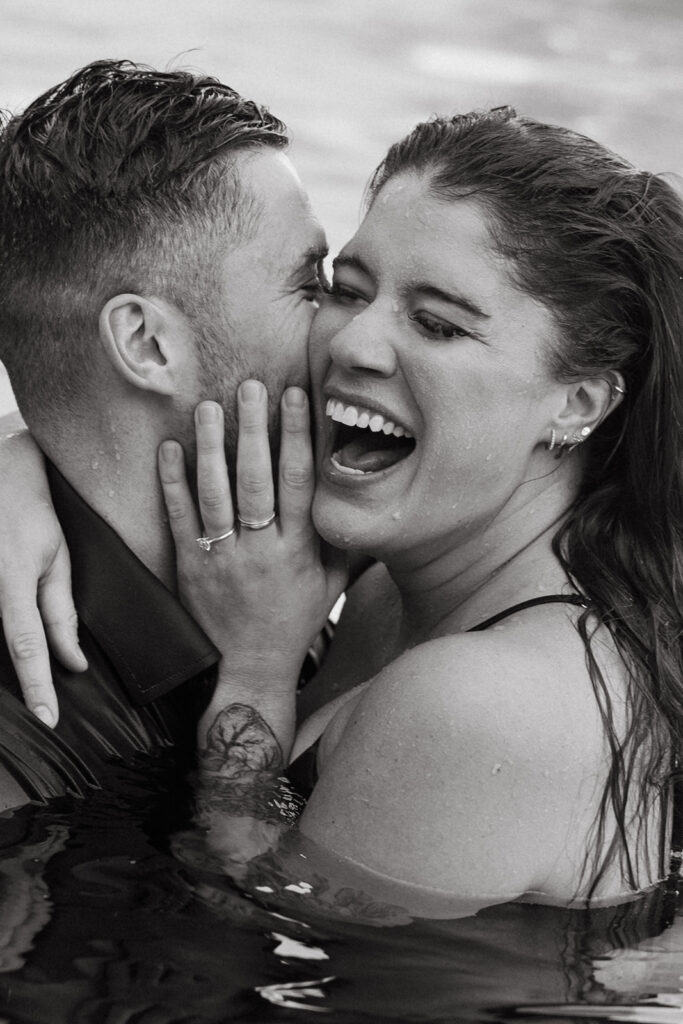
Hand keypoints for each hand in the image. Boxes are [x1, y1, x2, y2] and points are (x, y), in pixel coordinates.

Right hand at [0, 420, 86, 725]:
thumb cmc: (32, 511)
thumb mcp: (57, 556)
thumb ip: (60, 612)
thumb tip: (73, 662)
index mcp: (11, 578)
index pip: (26, 645)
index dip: (37, 685)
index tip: (48, 719)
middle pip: (1, 644)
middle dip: (20, 680)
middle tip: (41, 710)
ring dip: (8, 661)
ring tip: (35, 687)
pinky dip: (0, 638)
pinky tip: (16, 657)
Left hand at [158, 382, 348, 682]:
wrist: (250, 670)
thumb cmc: (295, 622)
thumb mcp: (332, 585)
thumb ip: (344, 541)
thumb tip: (364, 498)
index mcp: (299, 551)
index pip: (299, 482)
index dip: (298, 436)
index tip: (296, 397)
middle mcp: (261, 551)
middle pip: (256, 481)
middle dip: (254, 430)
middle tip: (250, 388)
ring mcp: (222, 559)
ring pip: (215, 495)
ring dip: (211, 447)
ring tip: (207, 407)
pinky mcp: (190, 568)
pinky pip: (180, 519)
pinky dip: (173, 483)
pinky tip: (171, 449)